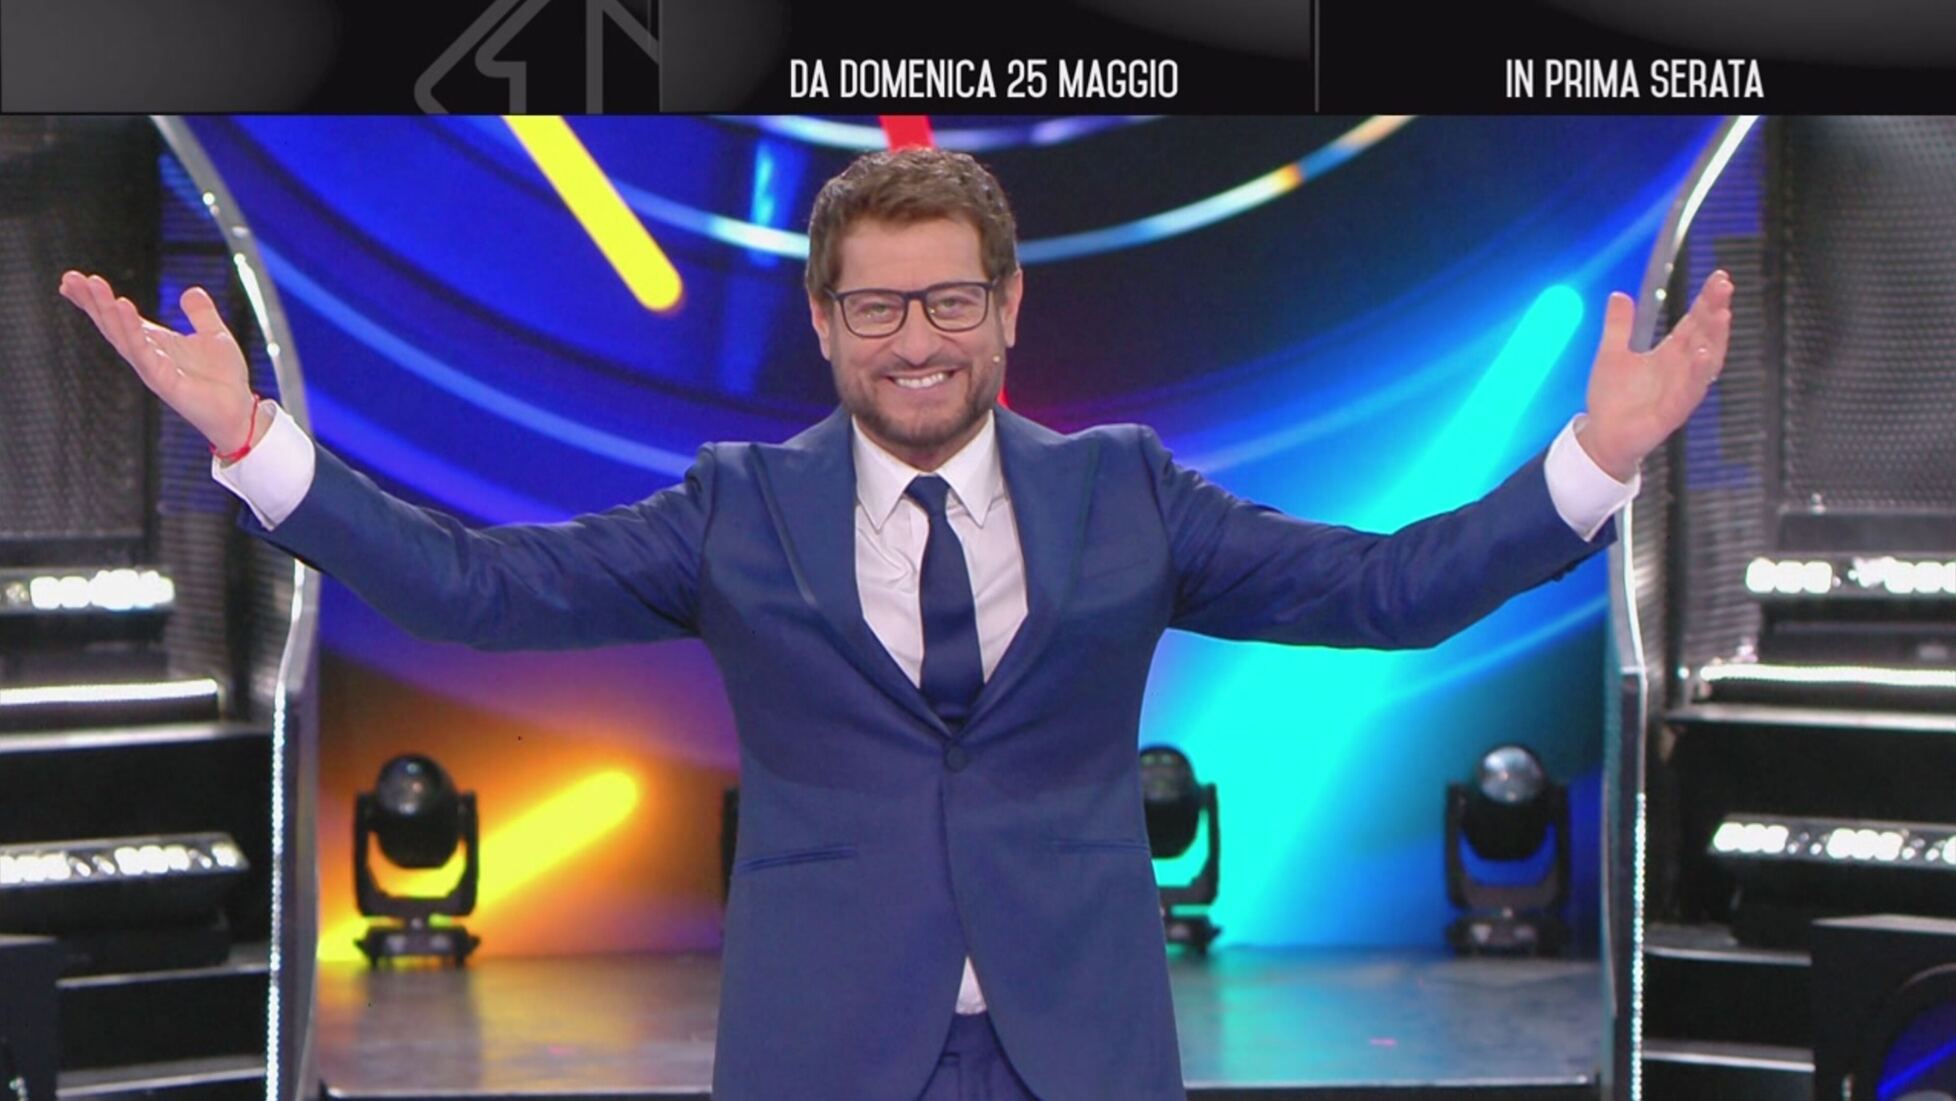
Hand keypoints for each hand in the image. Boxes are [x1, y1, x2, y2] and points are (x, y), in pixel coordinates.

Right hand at [58, 272, 258, 453]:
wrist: (240, 411)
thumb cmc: (224, 378)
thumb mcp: (214, 335)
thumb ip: (201, 313)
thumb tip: (192, 290)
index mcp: (154, 342)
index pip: (117, 318)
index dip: (95, 300)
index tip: (72, 280)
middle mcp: (146, 355)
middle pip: (111, 324)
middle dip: (91, 301)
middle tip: (70, 278)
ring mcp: (151, 368)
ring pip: (121, 336)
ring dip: (107, 310)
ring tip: (94, 285)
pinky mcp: (163, 381)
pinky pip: (143, 352)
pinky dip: (132, 330)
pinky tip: (123, 307)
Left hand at [1579, 270, 1733, 480]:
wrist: (1602, 436)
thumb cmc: (1613, 398)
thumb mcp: (1612, 354)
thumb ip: (1618, 326)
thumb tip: (1619, 295)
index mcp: (1670, 353)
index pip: (1694, 321)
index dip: (1707, 300)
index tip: (1719, 277)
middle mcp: (1682, 368)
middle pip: (1705, 334)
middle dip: (1716, 310)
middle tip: (1724, 285)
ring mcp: (1681, 389)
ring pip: (1707, 361)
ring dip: (1716, 338)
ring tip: (1722, 314)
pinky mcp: (1674, 410)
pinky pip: (1691, 390)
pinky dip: (1699, 373)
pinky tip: (1705, 354)